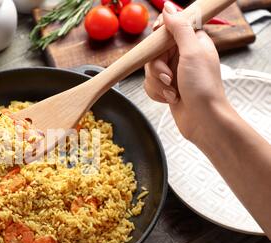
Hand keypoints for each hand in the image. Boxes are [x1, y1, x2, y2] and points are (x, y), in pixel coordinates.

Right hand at [144, 2, 229, 141]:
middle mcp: (182, 55)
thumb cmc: (204, 88)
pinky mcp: (166, 87)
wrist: (203, 120)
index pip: (168, 28)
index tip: (157, 46)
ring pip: (149, 70)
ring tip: (172, 91)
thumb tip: (168, 7)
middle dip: (157, 67)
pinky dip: (157, 92)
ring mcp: (174, 72)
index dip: (159, 36)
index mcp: (192, 42)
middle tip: (169, 76)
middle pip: (154, 51)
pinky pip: (149, 84)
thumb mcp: (192, 52)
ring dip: (157, 82)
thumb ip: (179, 28)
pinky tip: (171, 98)